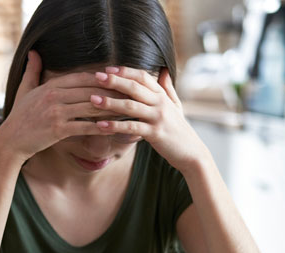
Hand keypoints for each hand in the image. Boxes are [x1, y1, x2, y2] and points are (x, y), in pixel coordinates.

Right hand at [0, 51, 117, 162]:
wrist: (10, 141)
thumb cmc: (19, 116)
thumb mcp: (24, 90)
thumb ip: (32, 71)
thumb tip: (34, 52)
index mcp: (50, 86)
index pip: (82, 78)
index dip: (101, 78)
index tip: (117, 79)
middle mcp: (54, 97)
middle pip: (90, 91)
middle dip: (112, 92)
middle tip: (130, 93)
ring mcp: (56, 113)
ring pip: (91, 108)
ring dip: (111, 108)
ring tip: (127, 109)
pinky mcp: (58, 130)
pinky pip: (85, 126)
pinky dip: (101, 127)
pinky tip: (114, 128)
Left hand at [90, 66, 209, 171]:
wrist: (192, 153)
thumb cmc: (179, 130)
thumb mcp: (176, 106)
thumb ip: (167, 88)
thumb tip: (164, 70)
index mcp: (162, 96)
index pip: (143, 77)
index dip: (125, 71)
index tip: (108, 69)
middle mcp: (160, 104)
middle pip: (135, 87)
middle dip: (114, 81)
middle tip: (96, 77)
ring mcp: (158, 118)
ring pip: (131, 106)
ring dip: (110, 102)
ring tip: (93, 100)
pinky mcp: (155, 134)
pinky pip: (132, 127)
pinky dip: (115, 126)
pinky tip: (100, 125)